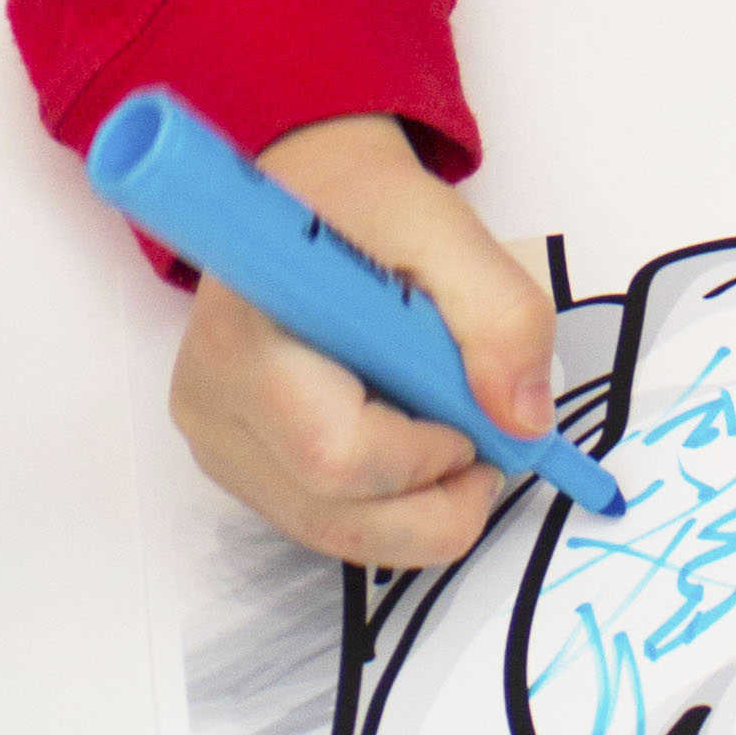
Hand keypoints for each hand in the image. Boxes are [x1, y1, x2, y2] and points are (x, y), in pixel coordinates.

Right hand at [169, 113, 555, 568]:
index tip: (476, 415)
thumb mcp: (450, 231)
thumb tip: (524, 423)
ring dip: (419, 510)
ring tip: (449, 435)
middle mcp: (211, 400)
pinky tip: (406, 442)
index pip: (333, 451)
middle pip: (336, 515)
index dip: (425, 456)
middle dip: (437, 502)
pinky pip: (328, 525)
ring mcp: (218, 442)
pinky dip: (390, 507)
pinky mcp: (238, 466)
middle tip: (483, 446)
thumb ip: (502, 316)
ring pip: (337, 536)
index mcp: (244, 332)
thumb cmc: (367, 208)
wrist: (309, 198)